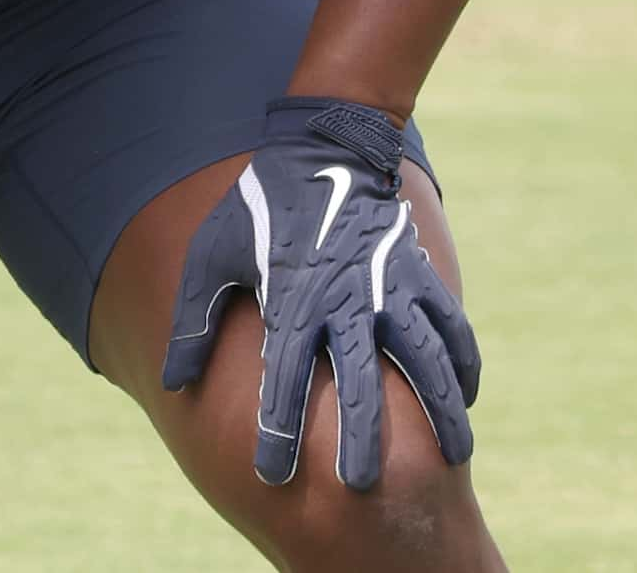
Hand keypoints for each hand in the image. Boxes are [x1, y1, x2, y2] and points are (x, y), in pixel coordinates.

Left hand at [163, 97, 479, 489]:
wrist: (323, 148)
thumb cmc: (259, 207)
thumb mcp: (212, 254)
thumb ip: (194, 319)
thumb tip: (172, 380)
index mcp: (292, 298)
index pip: (283, 375)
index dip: (277, 425)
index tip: (272, 472)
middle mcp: (346, 300)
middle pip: (361, 382)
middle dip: (361, 438)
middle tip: (358, 488)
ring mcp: (390, 287)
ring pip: (425, 361)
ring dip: (440, 410)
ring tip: (453, 459)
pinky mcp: (420, 275)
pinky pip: (452, 328)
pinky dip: (464, 365)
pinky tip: (465, 399)